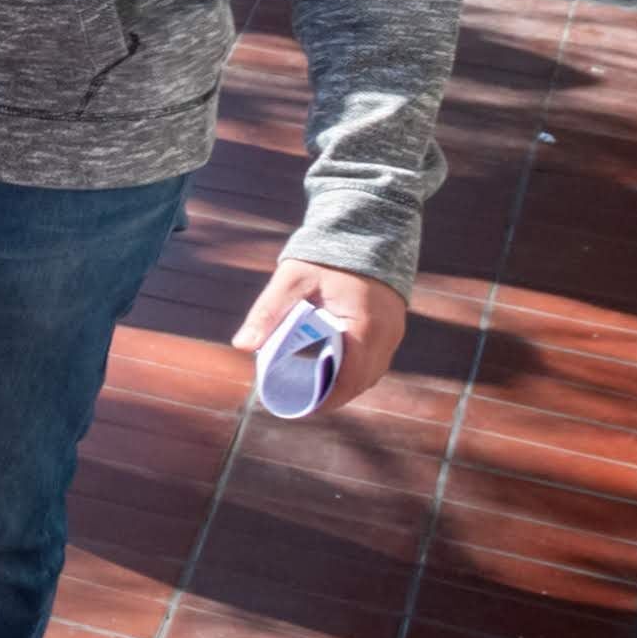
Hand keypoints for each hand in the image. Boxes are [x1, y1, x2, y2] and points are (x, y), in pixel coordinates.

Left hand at [229, 260, 403, 418]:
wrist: (364, 228)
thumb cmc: (325, 255)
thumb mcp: (291, 280)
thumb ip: (268, 312)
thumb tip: (242, 345)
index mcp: (363, 327)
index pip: (349, 378)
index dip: (328, 399)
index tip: (304, 409)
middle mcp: (386, 334)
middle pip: (363, 380)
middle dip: (335, 396)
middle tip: (303, 403)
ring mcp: (394, 331)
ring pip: (373, 372)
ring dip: (347, 384)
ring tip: (315, 390)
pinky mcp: (393, 325)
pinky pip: (377, 358)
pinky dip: (357, 369)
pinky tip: (334, 369)